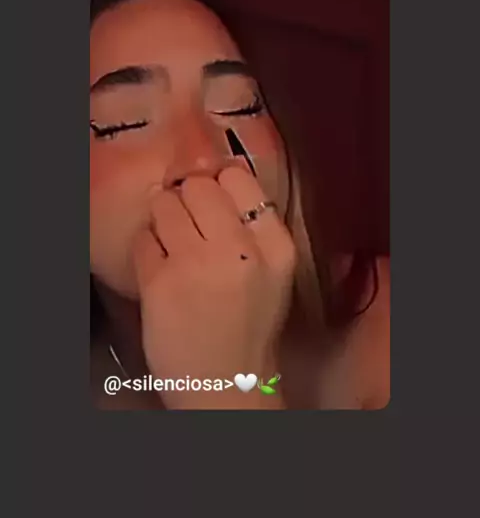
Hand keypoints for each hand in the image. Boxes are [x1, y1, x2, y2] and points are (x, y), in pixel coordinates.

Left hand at [131, 167, 294, 408]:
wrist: (228, 385)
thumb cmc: (250, 324)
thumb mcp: (274, 271)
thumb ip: (255, 225)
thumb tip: (216, 174)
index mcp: (276, 246)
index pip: (238, 177)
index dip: (218, 183)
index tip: (212, 201)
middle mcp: (239, 249)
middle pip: (198, 185)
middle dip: (187, 198)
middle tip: (188, 223)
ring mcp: (196, 264)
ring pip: (164, 203)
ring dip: (164, 219)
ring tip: (173, 244)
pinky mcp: (160, 283)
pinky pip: (143, 238)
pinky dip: (147, 247)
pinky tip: (161, 269)